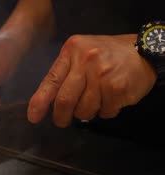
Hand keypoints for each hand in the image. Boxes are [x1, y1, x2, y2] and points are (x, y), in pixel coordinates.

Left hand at [27, 34, 157, 126]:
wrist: (143, 50)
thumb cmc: (106, 55)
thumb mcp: (81, 53)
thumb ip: (64, 72)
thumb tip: (47, 102)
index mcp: (72, 51)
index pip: (50, 80)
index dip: (39, 102)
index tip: (33, 117)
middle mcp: (86, 61)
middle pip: (64, 100)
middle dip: (60, 116)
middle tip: (61, 121)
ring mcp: (103, 75)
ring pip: (83, 110)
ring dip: (85, 114)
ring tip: (93, 102)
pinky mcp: (118, 89)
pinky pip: (104, 112)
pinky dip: (104, 112)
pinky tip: (110, 100)